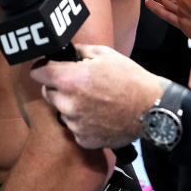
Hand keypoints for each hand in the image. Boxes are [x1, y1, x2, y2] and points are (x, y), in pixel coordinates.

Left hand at [29, 44, 164, 149]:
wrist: (152, 109)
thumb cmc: (129, 78)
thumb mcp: (104, 54)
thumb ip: (78, 51)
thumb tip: (63, 51)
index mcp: (69, 80)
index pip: (37, 73)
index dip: (44, 69)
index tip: (50, 69)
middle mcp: (68, 104)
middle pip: (47, 93)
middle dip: (58, 87)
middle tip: (78, 85)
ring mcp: (75, 124)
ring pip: (61, 111)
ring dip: (70, 106)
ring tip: (93, 101)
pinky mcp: (84, 139)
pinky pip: (74, 128)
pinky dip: (82, 123)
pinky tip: (98, 116)